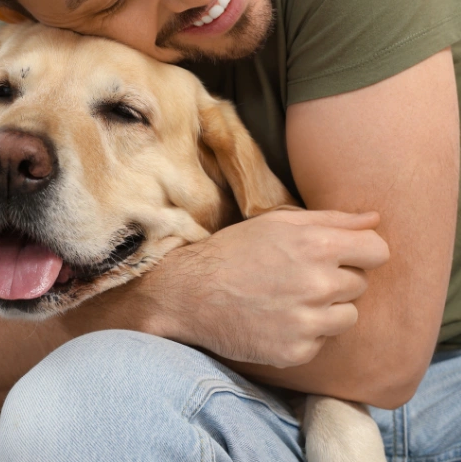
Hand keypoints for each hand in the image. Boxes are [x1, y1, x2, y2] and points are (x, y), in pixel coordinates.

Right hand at [151, 209, 388, 367]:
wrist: (191, 292)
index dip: (362, 250)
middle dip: (338, 278)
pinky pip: (323, 341)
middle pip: (361, 283)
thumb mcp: (279, 221)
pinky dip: (306, 332)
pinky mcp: (297, 351)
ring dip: (328, 309)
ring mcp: (308, 322)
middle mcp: (318, 284)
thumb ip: (333, 219)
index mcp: (317, 245)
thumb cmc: (236, 249)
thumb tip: (376, 219)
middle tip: (299, 274)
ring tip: (290, 297)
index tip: (345, 253)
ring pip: (349, 316)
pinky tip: (278, 319)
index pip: (378, 250)